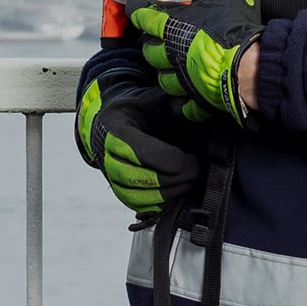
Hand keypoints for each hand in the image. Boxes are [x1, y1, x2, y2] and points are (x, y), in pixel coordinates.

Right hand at [77, 76, 199, 214]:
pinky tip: (180, 186)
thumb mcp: (149, 98)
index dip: (172, 159)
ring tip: (191, 176)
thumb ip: (169, 102)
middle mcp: (110, 160)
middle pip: (148, 180)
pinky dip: (168, 200)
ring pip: (148, 198)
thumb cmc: (135, 111)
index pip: (144, 153)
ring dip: (175, 190)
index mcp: (115, 133)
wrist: (109, 126)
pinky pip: (147, 208)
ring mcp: (114, 181)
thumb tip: (189, 107)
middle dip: (179, 176)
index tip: (191, 156)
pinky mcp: (123, 195)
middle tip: (197, 166)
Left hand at [131, 0, 262, 119]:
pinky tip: (184, 101)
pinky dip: (183, 104)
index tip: (134, 6)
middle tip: (159, 41)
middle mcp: (172, 54)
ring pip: (163, 79)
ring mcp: (183, 80)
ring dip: (165, 73)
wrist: (247, 68)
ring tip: (173, 68)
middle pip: (149, 51)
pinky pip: (184, 105)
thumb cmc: (234, 31)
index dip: (137, 10)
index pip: (144, 17)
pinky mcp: (197, 100)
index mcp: (174, 28)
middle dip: (152, 46)